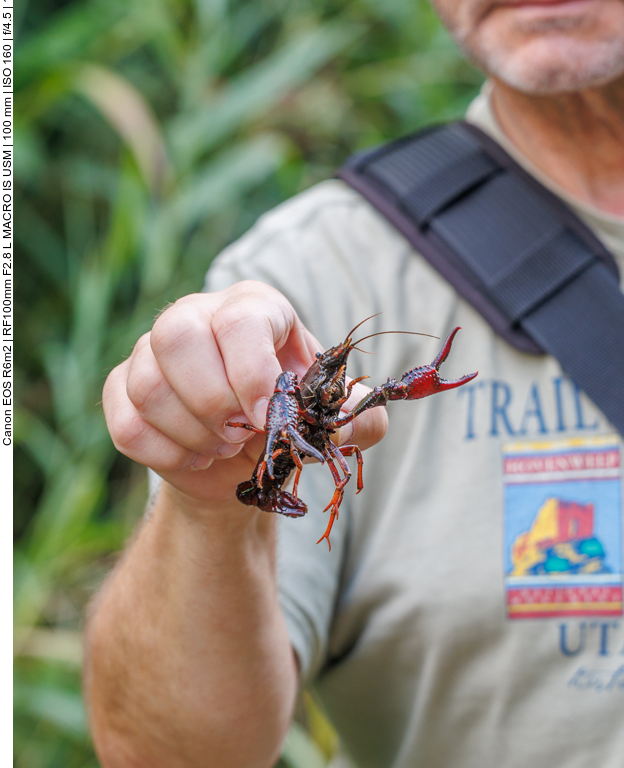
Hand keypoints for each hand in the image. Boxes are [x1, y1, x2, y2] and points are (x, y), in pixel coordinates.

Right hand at [102, 282, 388, 506]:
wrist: (244, 461)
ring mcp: (151, 348)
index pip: (239, 321)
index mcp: (255, 305)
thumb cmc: (290, 420)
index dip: (251, 375)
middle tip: (241, 435)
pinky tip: (196, 455)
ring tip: (225, 446)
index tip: (266, 420)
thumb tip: (352, 422)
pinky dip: (165, 453)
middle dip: (212, 402)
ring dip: (192, 433)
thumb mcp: (333, 418)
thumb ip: (358, 417)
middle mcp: (196, 313)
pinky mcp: (122, 387)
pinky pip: (125, 423)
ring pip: (147, 385)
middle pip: (177, 337)